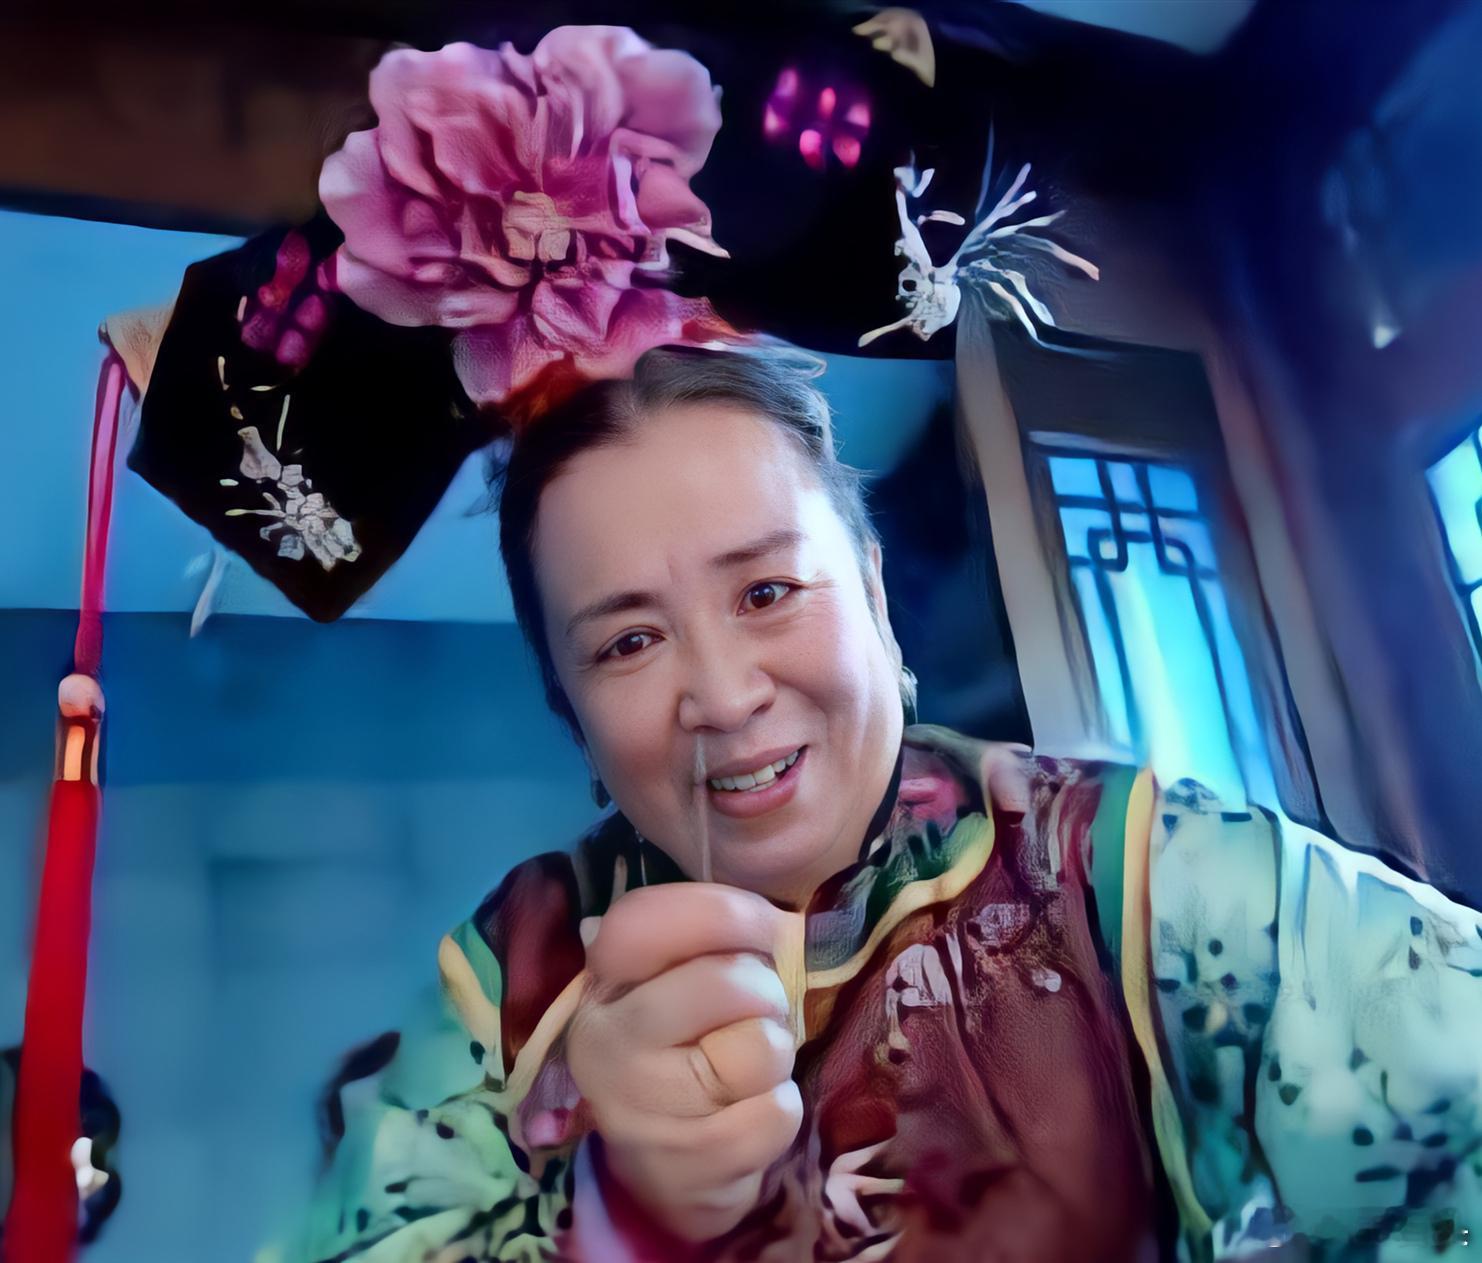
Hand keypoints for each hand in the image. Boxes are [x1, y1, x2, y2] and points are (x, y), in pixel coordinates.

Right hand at [566, 883, 804, 1244]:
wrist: (663, 1171)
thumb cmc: (685, 1051)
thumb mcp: (677, 984)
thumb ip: (708, 941)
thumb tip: (776, 923)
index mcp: (603, 982)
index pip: (644, 919)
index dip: (723, 913)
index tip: (765, 929)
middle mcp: (607, 1041)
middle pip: (724, 982)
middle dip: (765, 992)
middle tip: (755, 1012)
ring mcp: (641, 1108)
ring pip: (760, 1048)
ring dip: (775, 1055)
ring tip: (748, 1068)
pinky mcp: (686, 1164)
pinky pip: (777, 1112)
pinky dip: (781, 1109)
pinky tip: (750, 1112)